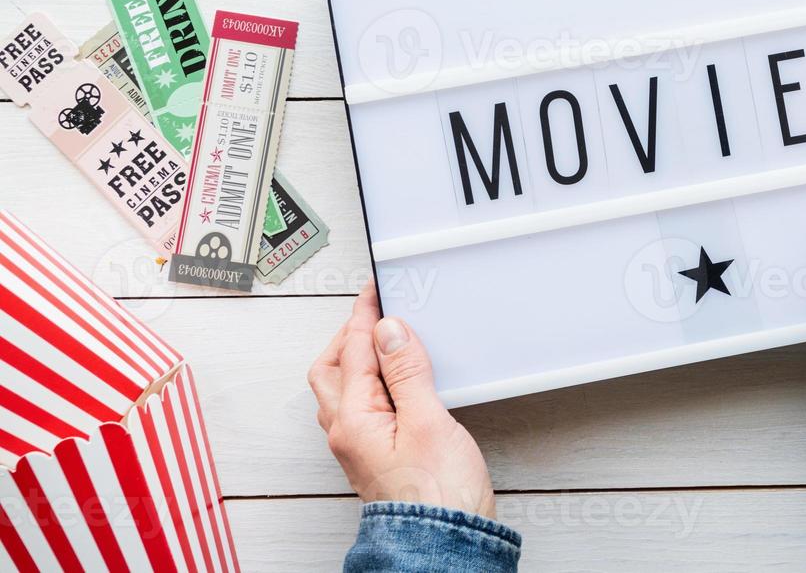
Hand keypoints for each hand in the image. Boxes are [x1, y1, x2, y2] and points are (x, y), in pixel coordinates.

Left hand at [308, 285, 495, 518]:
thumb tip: (388, 330)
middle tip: (375, 311)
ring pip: (344, 389)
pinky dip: (373, 381)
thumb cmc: (438, 494)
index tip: (375, 290)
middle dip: (349, 336)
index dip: (364, 316)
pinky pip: (363, 405)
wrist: (446, 541)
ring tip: (385, 339)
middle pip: (332, 370)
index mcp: (353, 420)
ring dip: (358, 358)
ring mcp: (360, 445)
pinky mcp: (377, 454)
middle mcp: (347, 432)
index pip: (352, 351)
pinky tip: (396, 379)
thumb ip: (406, 372)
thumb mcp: (427, 421)